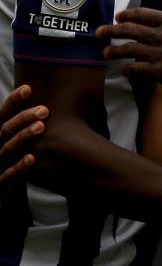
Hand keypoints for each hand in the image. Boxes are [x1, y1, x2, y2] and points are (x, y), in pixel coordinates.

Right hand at [0, 85, 47, 199]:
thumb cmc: (11, 159)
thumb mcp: (12, 139)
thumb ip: (22, 123)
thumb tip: (47, 99)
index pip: (1, 115)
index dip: (12, 102)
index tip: (27, 88)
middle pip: (5, 129)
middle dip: (23, 118)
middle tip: (44, 110)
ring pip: (7, 149)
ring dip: (23, 137)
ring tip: (41, 127)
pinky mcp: (0, 183)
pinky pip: (9, 175)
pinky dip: (20, 167)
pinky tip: (32, 158)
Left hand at [97, 1, 161, 95]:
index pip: (142, 14)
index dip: (127, 15)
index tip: (118, 17)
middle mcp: (161, 35)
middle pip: (129, 30)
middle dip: (111, 31)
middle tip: (100, 33)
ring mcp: (159, 54)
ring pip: (128, 50)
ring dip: (115, 50)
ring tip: (106, 52)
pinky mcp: (160, 72)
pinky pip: (136, 70)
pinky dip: (128, 70)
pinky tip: (125, 71)